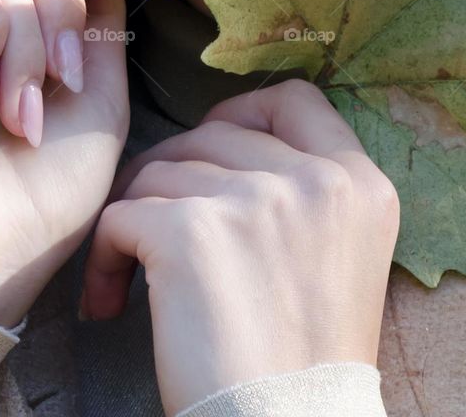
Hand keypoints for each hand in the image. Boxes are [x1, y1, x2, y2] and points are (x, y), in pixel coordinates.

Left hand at [79, 77, 399, 416]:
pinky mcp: (190, 232)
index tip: (214, 151)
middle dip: (176, 173)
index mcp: (360, 183)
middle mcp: (315, 180)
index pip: (295, 100)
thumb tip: (234, 148)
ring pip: (162, 169)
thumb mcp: (346, 258)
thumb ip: (312, 195)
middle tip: (158, 224)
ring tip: (134, 276)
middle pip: (215, 133)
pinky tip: (110, 302)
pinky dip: (104, 258)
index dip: (244, 114)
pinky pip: (120, 215)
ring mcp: (254, 200)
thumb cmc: (306, 366)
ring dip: (137, 218)